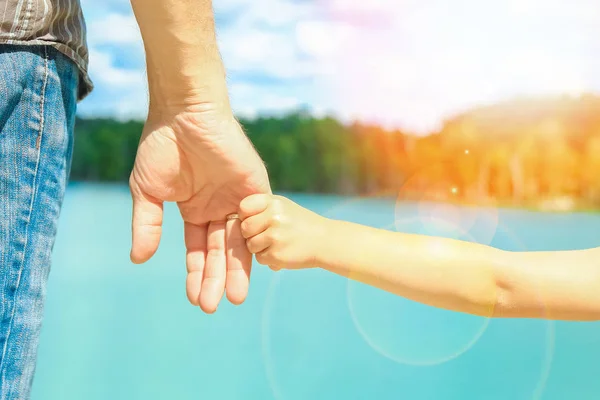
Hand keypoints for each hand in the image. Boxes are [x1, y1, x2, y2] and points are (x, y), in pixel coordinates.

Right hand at [129, 104, 270, 312]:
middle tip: (214, 306)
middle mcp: (218, 208)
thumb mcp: (148, 192)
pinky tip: (253, 264)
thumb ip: (147, 225)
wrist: (184, 112)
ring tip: (234, 296)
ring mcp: (239, 198)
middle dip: (216, 278)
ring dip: (237, 268)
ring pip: (240, 241)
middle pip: (220, 251)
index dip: (197, 274)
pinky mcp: (256, 187)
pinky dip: (257, 240)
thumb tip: (139, 259)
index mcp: (195, 210)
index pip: (198, 249)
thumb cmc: (162, 147)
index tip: (195, 299)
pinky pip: (259, 218)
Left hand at [238, 194, 328, 270]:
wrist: (324, 241)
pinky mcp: (276, 254)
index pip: (244, 207)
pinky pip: (260, 259)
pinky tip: (283, 252)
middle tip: (270, 234)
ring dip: (261, 248)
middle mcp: (273, 216)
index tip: (256, 220)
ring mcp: (275, 236)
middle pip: (245, 229)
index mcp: (274, 202)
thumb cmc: (299, 223)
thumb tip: (232, 219)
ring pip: (250, 245)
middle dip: (253, 234)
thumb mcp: (282, 206)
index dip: (246, 216)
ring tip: (279, 242)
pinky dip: (269, 259)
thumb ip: (260, 208)